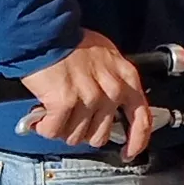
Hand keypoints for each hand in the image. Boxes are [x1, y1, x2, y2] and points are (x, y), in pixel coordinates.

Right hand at [16, 33, 151, 153]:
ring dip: (61, 129)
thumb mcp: (107, 57)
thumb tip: (109, 108)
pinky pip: (53, 130)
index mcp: (126, 78)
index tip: (129, 152)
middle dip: (82, 132)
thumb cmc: (71, 43)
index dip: (136, 141)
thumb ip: (113, 82)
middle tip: (70, 118)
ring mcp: (89, 97)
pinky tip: (41, 116)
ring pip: (75, 136)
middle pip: (100, 135)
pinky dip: (44, 126)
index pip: (142, 118)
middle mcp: (111, 90)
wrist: (46, 32)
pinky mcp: (65, 102)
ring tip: (53, 111)